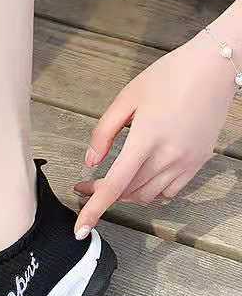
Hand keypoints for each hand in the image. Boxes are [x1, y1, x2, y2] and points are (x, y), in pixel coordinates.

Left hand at [72, 30, 236, 237]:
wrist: (214, 67)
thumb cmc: (168, 76)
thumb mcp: (126, 99)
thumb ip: (103, 132)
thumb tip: (91, 161)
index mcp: (146, 139)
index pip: (115, 184)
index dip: (95, 208)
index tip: (80, 228)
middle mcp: (169, 156)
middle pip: (129, 192)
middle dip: (103, 195)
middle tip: (85, 187)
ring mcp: (187, 161)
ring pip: (149, 195)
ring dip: (126, 195)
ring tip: (110, 183)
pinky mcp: (198, 162)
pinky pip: (170, 190)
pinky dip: (151, 192)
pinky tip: (140, 181)